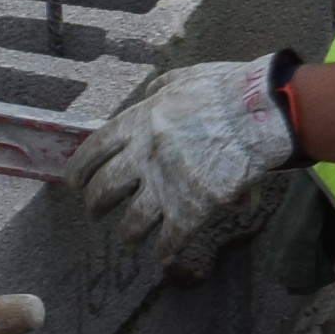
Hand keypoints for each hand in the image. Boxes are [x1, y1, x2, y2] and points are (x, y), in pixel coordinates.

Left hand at [68, 54, 302, 259]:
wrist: (259, 114)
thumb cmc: (225, 90)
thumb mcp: (182, 78)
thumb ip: (160, 89)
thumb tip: (150, 94)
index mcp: (138, 124)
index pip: (94, 152)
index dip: (80, 171)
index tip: (74, 183)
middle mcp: (143, 156)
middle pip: (104, 190)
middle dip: (95, 205)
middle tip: (95, 211)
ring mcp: (166, 184)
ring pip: (132, 222)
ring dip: (126, 235)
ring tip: (127, 241)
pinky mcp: (192, 207)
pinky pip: (170, 238)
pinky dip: (163, 249)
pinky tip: (161, 255)